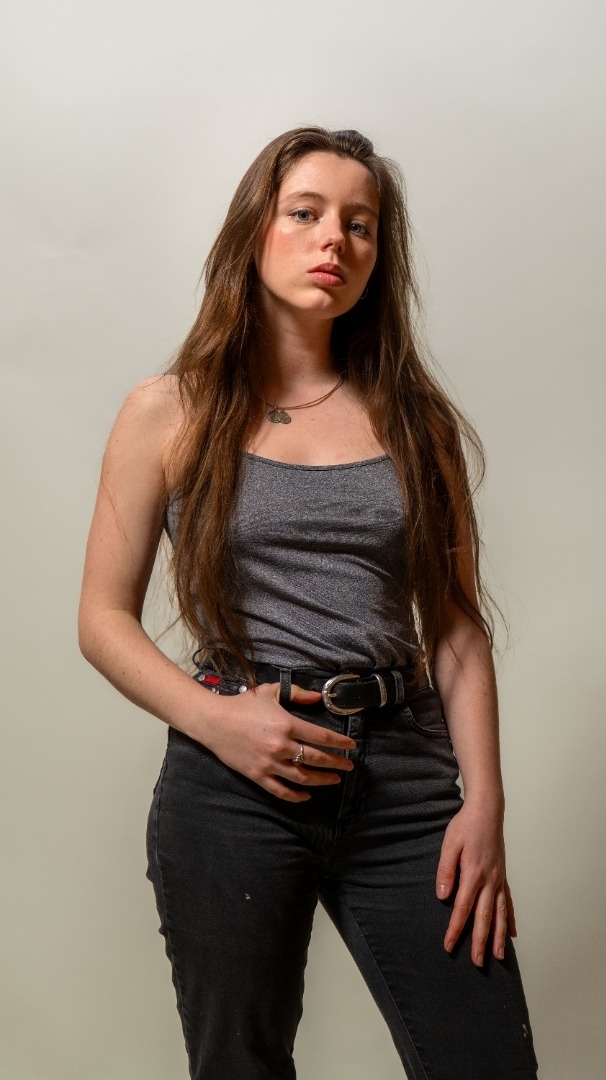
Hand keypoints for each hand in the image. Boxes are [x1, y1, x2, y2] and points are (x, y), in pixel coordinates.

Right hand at [198, 681, 355, 802]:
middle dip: (336, 763)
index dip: (340, 743)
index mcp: (287, 725)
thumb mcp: (270, 692)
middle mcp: (281, 746)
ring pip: (302, 777)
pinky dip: (296, 796)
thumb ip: (297, 693)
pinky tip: (307, 795)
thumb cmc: (243, 705)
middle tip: (349, 766)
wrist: (214, 722)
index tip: (351, 746)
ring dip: (322, 780)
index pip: (322, 737)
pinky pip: (280, 790)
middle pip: (316, 759)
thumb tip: (318, 697)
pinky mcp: (258, 775)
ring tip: (334, 779)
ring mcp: (269, 763)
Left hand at [436, 800, 516, 965]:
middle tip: (478, 963)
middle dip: (481, 942)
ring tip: (499, 957)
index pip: (462, 908)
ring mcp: (499, 879)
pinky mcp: (502, 876)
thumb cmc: (465, 826)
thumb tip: (442, 897)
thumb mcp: (449, 845)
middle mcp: (489, 881)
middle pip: (485, 917)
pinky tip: (511, 933)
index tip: (449, 945)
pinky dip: (510, 919)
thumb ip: (445, 871)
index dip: (455, 929)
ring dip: (499, 936)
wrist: (487, 810)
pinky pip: (508, 902)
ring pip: (500, 914)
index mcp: (473, 874)